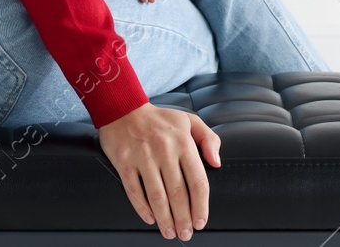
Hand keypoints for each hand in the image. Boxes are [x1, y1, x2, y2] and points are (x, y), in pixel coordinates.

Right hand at [98, 102, 220, 238]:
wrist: (123, 106)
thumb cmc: (159, 118)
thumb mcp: (189, 120)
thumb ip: (209, 139)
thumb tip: (216, 163)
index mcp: (182, 142)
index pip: (197, 181)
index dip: (201, 206)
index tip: (201, 222)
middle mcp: (164, 150)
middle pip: (178, 193)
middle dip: (184, 219)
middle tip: (186, 234)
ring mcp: (142, 156)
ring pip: (157, 196)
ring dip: (165, 219)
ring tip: (170, 233)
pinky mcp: (123, 161)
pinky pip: (134, 190)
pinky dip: (142, 208)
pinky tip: (150, 219)